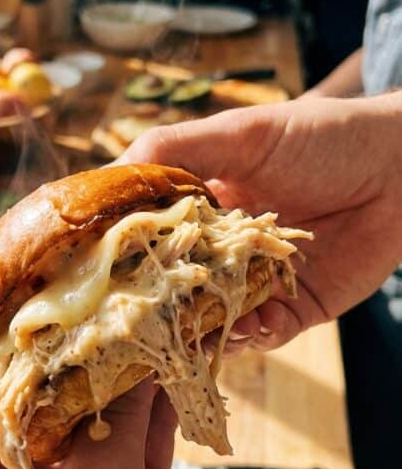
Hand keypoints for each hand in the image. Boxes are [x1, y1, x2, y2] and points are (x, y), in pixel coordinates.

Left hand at [0, 303, 258, 468]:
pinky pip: (133, 432)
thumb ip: (110, 431)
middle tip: (70, 280)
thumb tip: (126, 347)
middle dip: (42, 340)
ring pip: (80, 409)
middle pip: (14, 396)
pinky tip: (168, 356)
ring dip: (106, 363)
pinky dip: (151, 397)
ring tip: (127, 305)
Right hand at [119, 94, 401, 351]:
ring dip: (201, 330)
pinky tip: (249, 326)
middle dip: (157, 307)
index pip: (151, 239)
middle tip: (135, 321)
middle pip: (178, 288)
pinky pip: (266, 333)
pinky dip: (253, 335)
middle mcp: (225, 251)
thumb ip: (174, 148)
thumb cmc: (322, 137)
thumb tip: (109, 173)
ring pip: (215, 320)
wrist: (401, 163)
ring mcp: (259, 282)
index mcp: (202, 209)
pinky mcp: (297, 307)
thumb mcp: (240, 133)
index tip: (98, 274)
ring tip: (191, 332)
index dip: (126, 257)